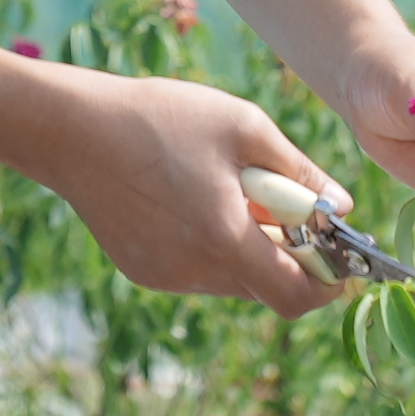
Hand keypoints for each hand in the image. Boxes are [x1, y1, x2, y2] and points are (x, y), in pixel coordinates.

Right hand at [34, 70, 349, 318]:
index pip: (296, 297)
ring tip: (229, 188)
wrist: (71, 130)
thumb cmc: (162, 118)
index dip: (328, 284)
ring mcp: (165, 276)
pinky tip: (191, 197)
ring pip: (232, 279)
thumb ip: (300, 172)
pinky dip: (212, 245)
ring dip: (249, 248)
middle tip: (284, 204)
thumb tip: (343, 206)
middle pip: (266, 288)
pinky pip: (197, 270)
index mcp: (225, 240)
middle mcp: (195, 272)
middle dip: (290, 256)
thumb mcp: (245, 128)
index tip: (338, 255)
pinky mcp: (142, 270)